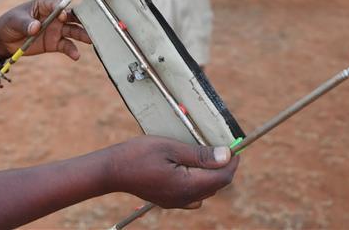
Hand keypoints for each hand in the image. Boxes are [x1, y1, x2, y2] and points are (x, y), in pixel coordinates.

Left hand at [0, 0, 89, 60]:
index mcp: (44, 5)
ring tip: (90, 40)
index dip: (61, 9)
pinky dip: (72, 50)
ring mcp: (56, 30)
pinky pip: (66, 46)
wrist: (4, 40)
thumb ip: (26, 23)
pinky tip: (76, 55)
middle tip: (92, 24)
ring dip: (82, 34)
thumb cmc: (9, 23)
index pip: (57, 4)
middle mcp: (54, 16)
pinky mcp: (54, 43)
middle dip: (81, 20)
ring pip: (73, 31)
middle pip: (71, 16)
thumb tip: (36, 27)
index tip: (62, 16)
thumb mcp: (15, 20)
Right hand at [109, 136, 238, 208]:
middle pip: (216, 185)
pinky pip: (193, 195)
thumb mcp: (171, 147)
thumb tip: (226, 156)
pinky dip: (198, 183)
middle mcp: (185, 198)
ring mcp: (176, 202)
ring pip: (206, 191)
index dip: (232, 162)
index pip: (222, 177)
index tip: (236, 147)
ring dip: (211, 175)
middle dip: (223, 167)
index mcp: (188, 185)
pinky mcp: (168, 201)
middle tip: (222, 147)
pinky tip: (190, 170)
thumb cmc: (139, 154)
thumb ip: (200, 154)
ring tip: (207, 155)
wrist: (112, 170)